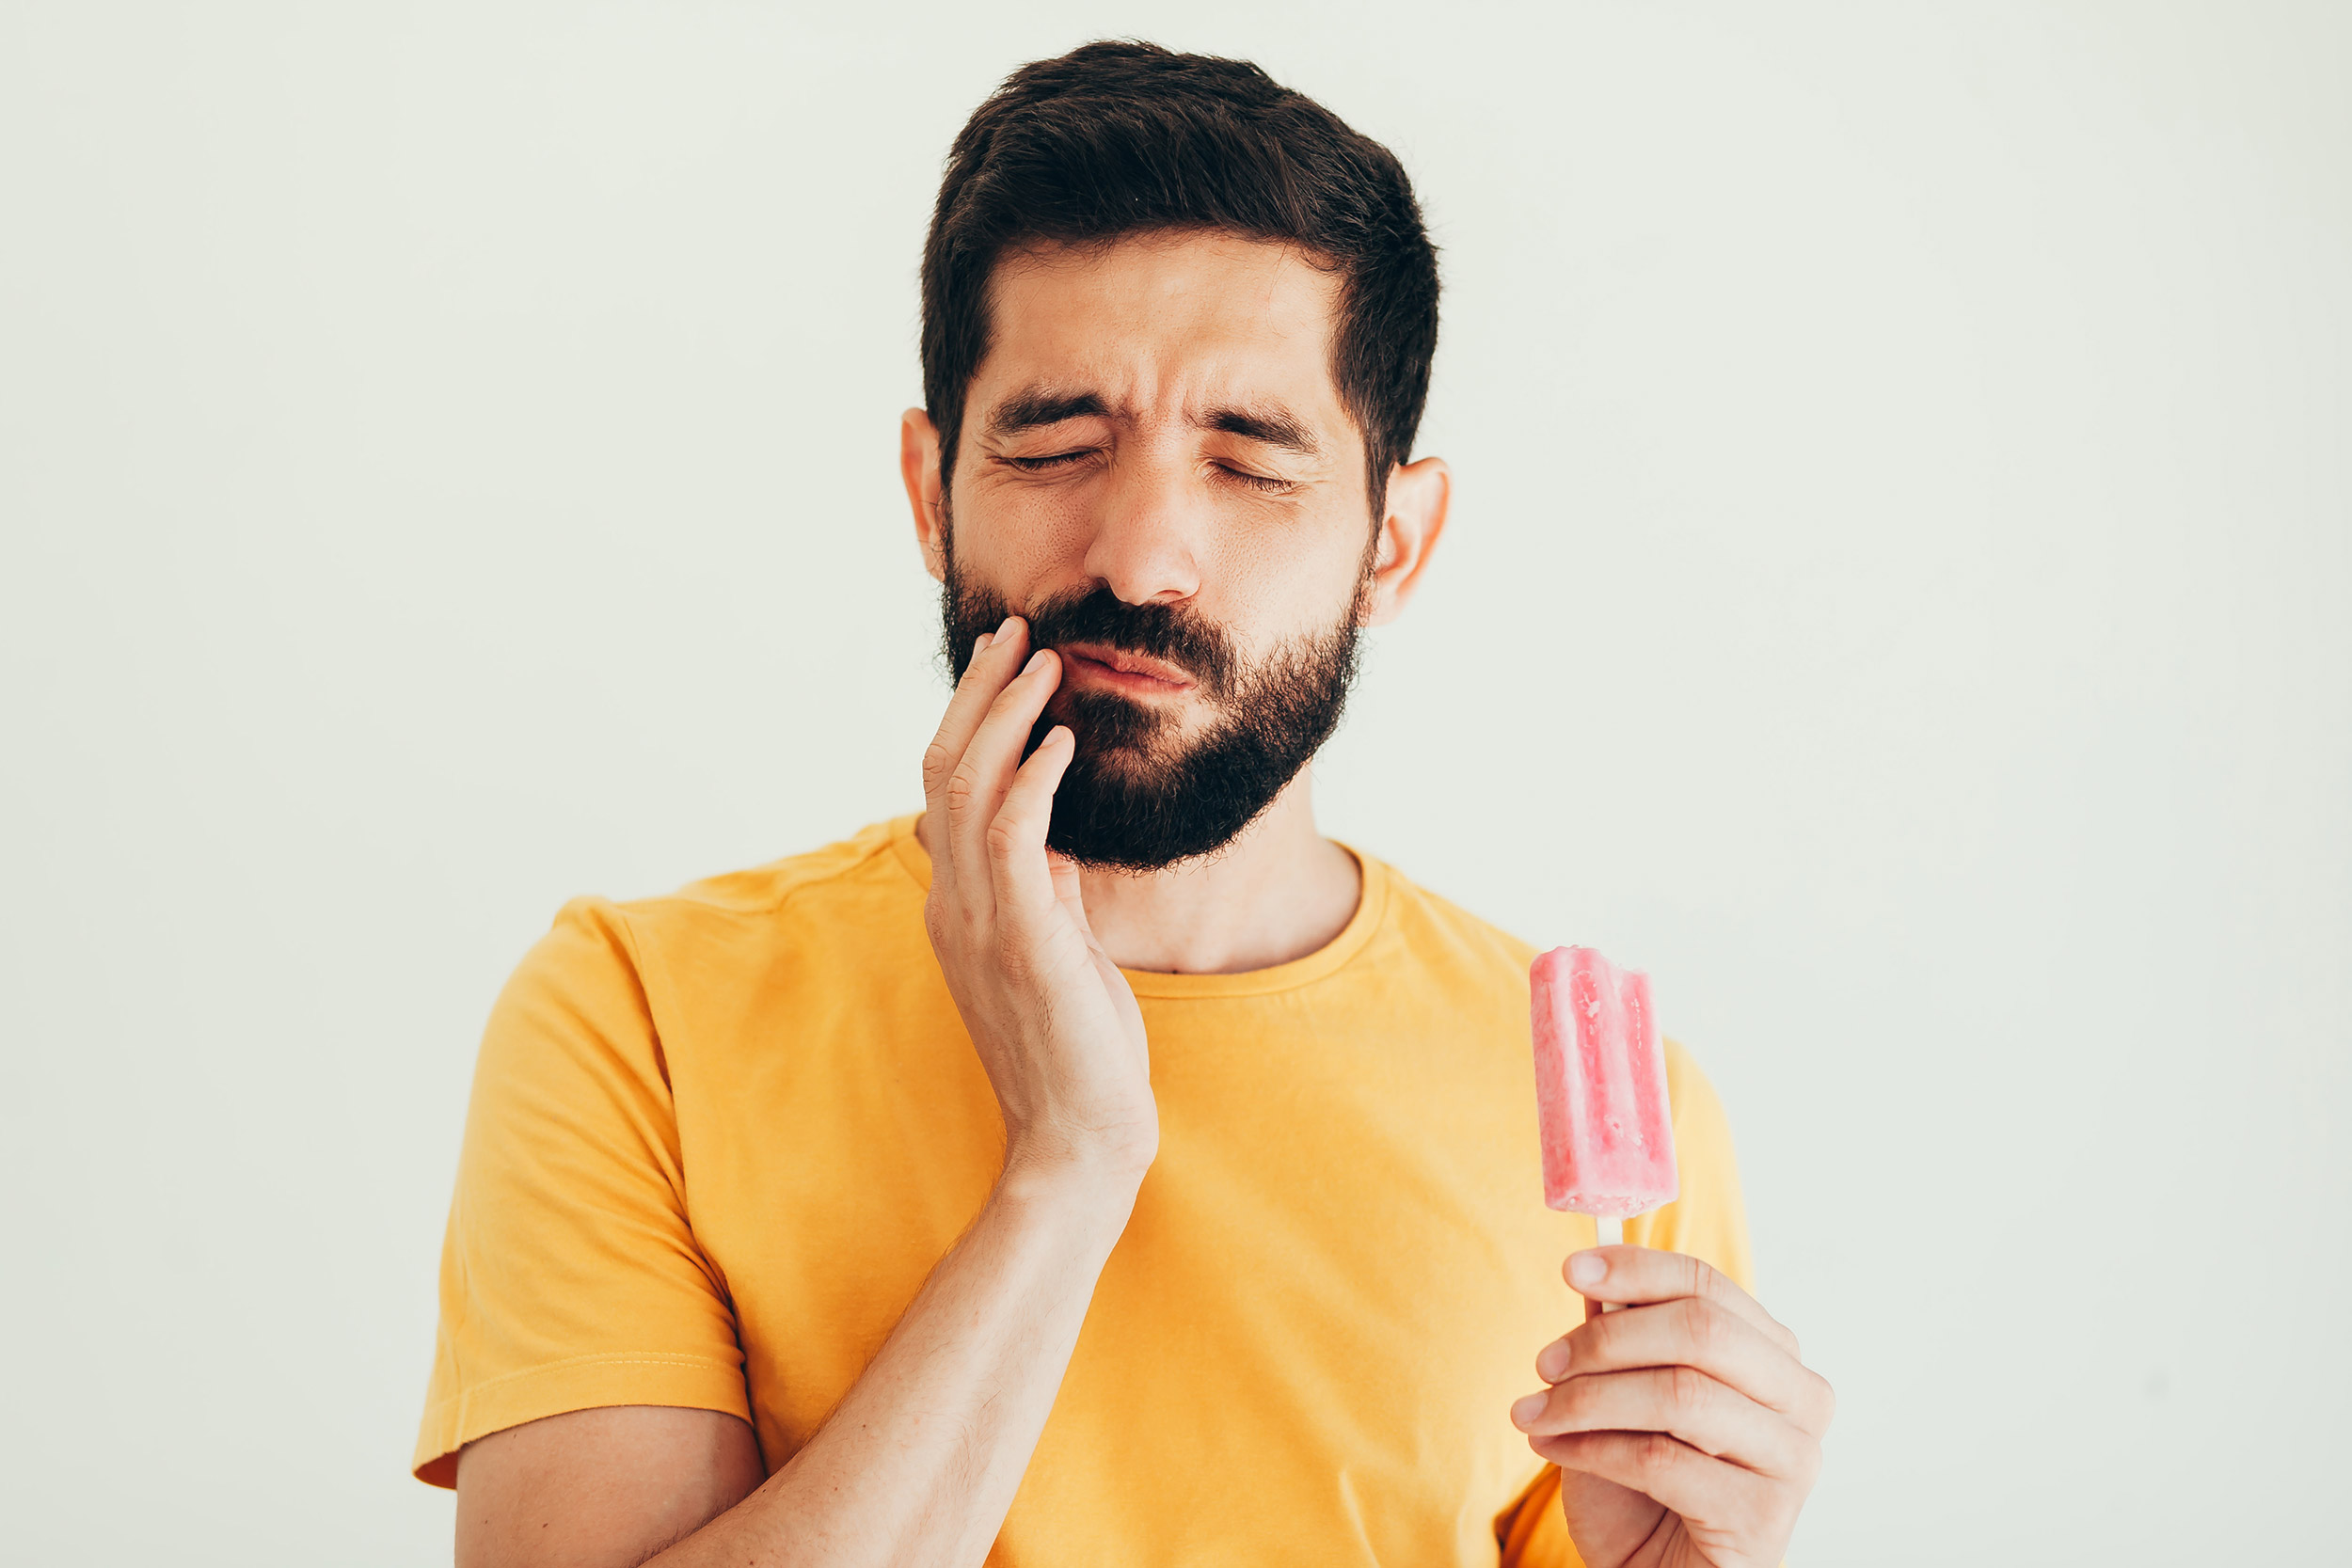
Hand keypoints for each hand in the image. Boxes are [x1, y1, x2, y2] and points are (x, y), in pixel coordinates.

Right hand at [919, 616, 1157, 1181]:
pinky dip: (1032, 780)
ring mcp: (980, 923)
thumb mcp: (1061, 953)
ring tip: (1047, 662)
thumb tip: (1058, 844)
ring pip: (969, 791)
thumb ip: (1049, 896)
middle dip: (980, 694)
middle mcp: (954, 906)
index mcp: (959, 907)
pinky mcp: (1022, 941)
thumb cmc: (1079, 1051)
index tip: (1011, 664)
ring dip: (1008, 717)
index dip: (971, 719)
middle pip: (944, 770)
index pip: (945, 790)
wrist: (1081, 1139)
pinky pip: (1012, 840)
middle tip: (1020, 633)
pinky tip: (1061, 741)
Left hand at [1509, 1248, 1832, 1567]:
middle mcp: (1801, 1399)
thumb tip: (1594, 1275)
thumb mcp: (1623, 1395)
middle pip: (1701, 1331)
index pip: (1708, 1287)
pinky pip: (1663, 1460)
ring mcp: (1792, 1460)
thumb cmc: (1645, 1486)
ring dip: (1589, 1399)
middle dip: (1608, 1340)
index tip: (1573, 1269)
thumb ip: (1621, 1336)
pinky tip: (1556, 1450)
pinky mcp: (1764, 1517)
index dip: (1638, 1271)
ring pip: (1681, 1395)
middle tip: (1545, 1362)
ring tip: (1535, 1414)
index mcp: (1775, 1355)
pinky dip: (1594, 1449)